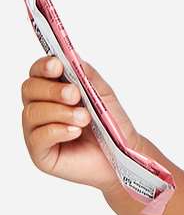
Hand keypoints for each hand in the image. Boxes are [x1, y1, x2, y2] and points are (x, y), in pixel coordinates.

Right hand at [21, 54, 141, 192]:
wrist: (124, 157)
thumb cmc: (112, 127)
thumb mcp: (103, 96)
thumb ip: (88, 76)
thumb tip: (72, 57)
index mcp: (54, 92)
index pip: (37, 73)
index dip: (43, 66)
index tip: (57, 65)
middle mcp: (41, 109)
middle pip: (29, 89)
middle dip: (52, 90)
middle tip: (75, 95)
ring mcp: (38, 131)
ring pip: (32, 113)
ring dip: (59, 112)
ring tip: (84, 118)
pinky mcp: (40, 153)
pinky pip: (37, 137)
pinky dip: (57, 130)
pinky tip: (75, 132)